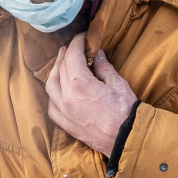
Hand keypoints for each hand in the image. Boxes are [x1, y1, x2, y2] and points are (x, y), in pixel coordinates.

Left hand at [45, 33, 137, 156]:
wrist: (127, 140)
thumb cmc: (126, 112)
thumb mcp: (118, 84)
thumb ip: (104, 68)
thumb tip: (97, 55)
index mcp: (80, 84)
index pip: (72, 56)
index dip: (76, 43)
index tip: (82, 37)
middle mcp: (67, 97)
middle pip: (60, 69)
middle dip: (65, 54)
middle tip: (72, 46)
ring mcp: (64, 112)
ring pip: (50, 86)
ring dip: (54, 71)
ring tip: (60, 63)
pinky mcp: (67, 125)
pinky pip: (51, 107)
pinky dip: (52, 94)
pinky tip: (57, 90)